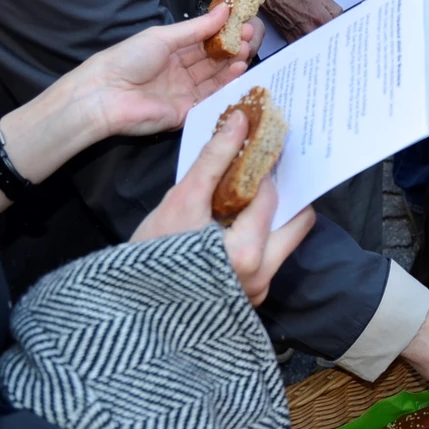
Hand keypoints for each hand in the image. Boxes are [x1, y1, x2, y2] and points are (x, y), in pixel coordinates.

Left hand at [67, 7, 259, 139]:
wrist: (107, 95)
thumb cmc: (129, 59)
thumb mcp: (163, 36)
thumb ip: (196, 27)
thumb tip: (225, 10)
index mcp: (171, 51)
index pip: (203, 41)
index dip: (223, 32)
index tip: (242, 22)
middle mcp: (180, 71)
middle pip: (212, 59)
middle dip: (232, 46)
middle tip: (250, 36)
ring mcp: (185, 93)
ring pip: (215, 77)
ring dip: (232, 63)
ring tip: (247, 49)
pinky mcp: (189, 112)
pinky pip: (212, 98)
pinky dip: (226, 84)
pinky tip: (239, 69)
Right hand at [131, 110, 314, 302]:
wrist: (130, 308)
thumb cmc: (151, 254)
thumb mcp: (181, 200)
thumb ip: (214, 159)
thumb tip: (241, 120)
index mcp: (248, 253)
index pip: (272, 196)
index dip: (263, 169)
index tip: (254, 150)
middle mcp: (262, 276)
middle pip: (298, 222)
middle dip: (285, 194)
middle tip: (262, 173)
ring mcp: (258, 291)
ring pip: (285, 241)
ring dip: (272, 216)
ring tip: (246, 196)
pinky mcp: (250, 299)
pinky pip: (269, 259)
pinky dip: (260, 237)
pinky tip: (235, 223)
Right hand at [264, 0, 341, 40]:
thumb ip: (334, 8)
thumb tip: (341, 20)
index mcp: (321, 19)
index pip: (341, 29)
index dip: (343, 27)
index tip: (345, 28)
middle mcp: (312, 32)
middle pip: (331, 39)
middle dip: (335, 35)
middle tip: (337, 32)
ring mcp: (302, 39)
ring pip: (320, 44)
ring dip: (324, 40)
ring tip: (324, 35)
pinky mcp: (293, 42)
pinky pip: (308, 46)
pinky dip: (312, 43)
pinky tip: (313, 37)